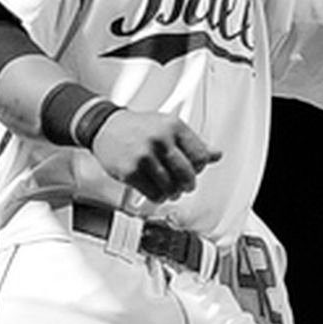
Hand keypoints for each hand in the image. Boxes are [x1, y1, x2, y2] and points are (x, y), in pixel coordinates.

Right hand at [89, 110, 219, 202]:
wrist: (106, 127)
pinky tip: (156, 191)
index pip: (200, 156)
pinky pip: (154, 194)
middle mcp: (160, 139)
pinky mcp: (130, 171)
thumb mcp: (168, 127)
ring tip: (170, 189)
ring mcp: (144, 156)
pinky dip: (158, 197)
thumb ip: (193, 142)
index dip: (199, 168)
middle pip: (187, 174)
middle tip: (185, 186)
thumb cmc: (138, 127)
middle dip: (188, 184)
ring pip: (171, 187)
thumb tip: (216, 154)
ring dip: (173, 193)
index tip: (194, 171)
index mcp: (173, 126)